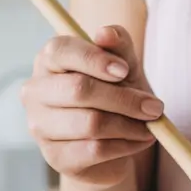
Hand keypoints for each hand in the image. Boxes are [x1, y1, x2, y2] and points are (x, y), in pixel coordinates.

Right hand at [21, 25, 164, 186]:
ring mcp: (40, 127)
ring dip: (129, 125)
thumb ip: (118, 46)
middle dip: (124, 99)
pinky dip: (125, 145)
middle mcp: (35, 92)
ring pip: (90, 123)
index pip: (61, 51)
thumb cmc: (115, 97)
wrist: (114, 144)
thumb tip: (106, 33)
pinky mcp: (55, 157)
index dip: (95, 59)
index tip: (124, 71)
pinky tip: (139, 141)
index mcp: (48, 61)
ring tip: (149, 126)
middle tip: (155, 107)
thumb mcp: (124, 68)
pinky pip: (95, 149)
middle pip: (79, 90)